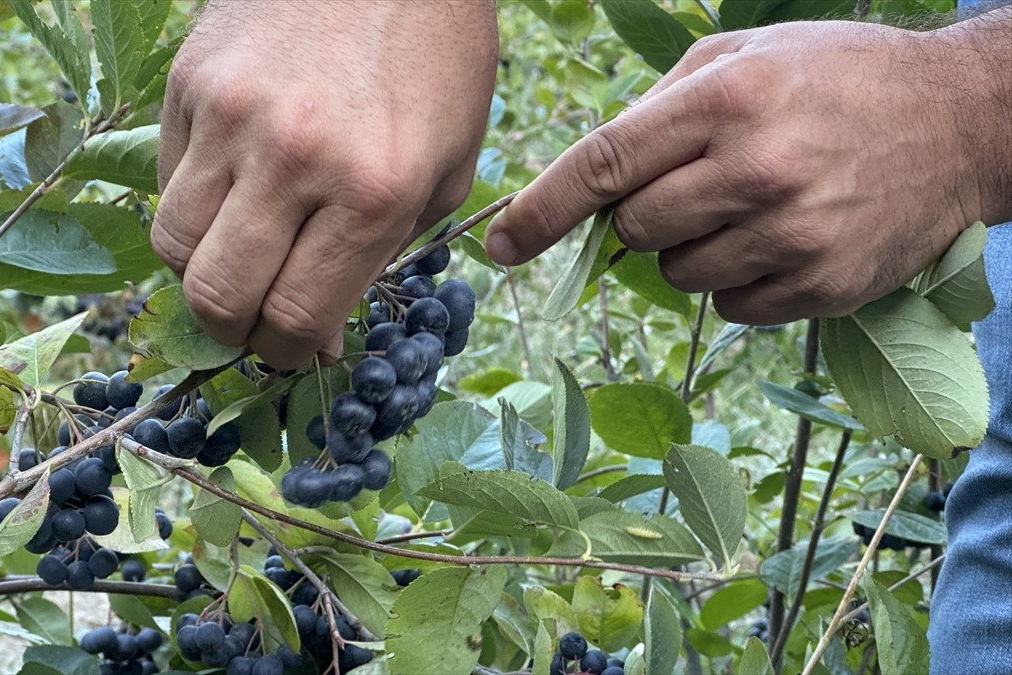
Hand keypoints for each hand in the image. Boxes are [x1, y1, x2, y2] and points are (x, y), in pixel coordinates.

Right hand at [153, 0, 497, 367]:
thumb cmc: (436, 61)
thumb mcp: (446, 171)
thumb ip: (382, 255)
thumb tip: (314, 324)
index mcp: (374, 190)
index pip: (295, 314)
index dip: (288, 350)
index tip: (294, 347)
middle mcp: (295, 158)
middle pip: (217, 294)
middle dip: (234, 329)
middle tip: (254, 322)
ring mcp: (232, 116)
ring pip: (174, 245)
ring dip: (203, 272)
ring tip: (239, 259)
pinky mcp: (191, 82)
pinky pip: (168, 181)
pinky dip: (193, 209)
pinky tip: (232, 195)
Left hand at [484, 18, 1010, 323]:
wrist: (960, 123)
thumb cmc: (838, 78)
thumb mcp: (745, 56)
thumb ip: (660, 109)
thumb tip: (592, 177)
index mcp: (727, 100)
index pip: (603, 166)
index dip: (540, 210)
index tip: (499, 244)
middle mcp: (756, 170)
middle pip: (634, 231)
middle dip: (641, 218)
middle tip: (692, 188)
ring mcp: (792, 235)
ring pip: (677, 276)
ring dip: (690, 250)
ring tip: (749, 207)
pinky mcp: (822, 286)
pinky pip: (730, 309)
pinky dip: (736, 282)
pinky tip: (778, 240)